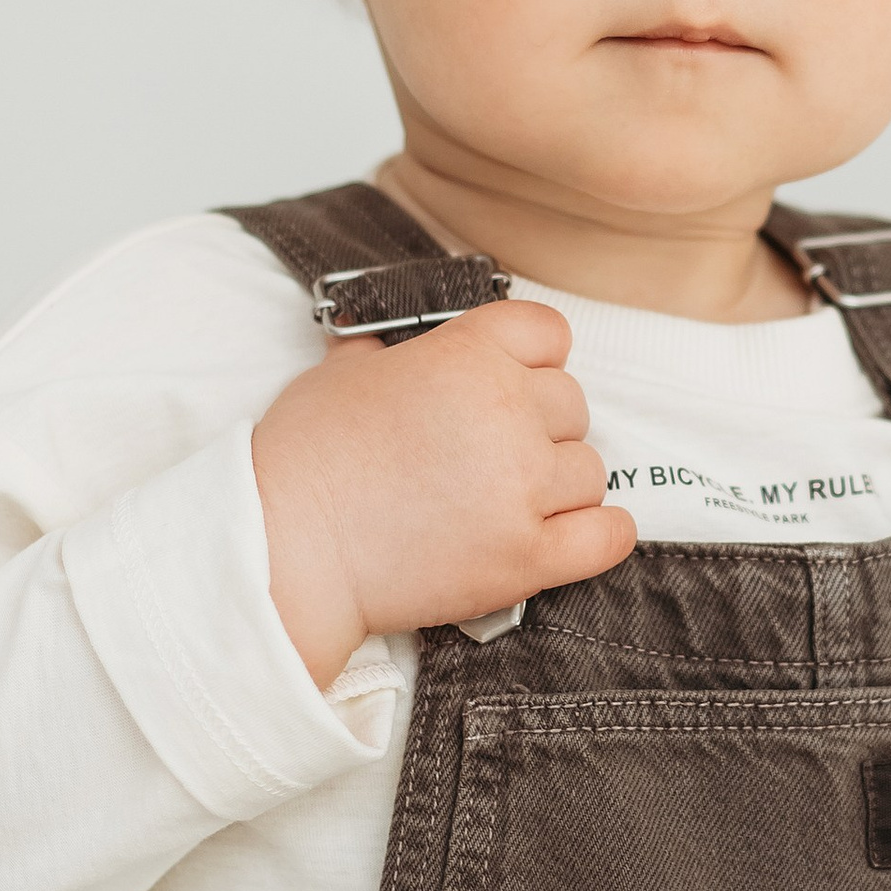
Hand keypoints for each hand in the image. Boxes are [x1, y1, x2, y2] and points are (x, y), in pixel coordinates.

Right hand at [250, 298, 634, 685]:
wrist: (284, 547)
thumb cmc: (303, 458)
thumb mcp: (341, 373)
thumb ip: (388, 354)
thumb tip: (389, 348)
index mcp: (467, 354)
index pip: (549, 333)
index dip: (535, 358)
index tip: (516, 381)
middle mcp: (506, 411)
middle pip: (573, 405)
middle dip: (542, 427)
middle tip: (496, 455)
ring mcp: (521, 487)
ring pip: (589, 471)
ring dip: (560, 485)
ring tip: (509, 502)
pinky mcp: (526, 557)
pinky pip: (606, 536)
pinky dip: (601, 534)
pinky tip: (577, 533)